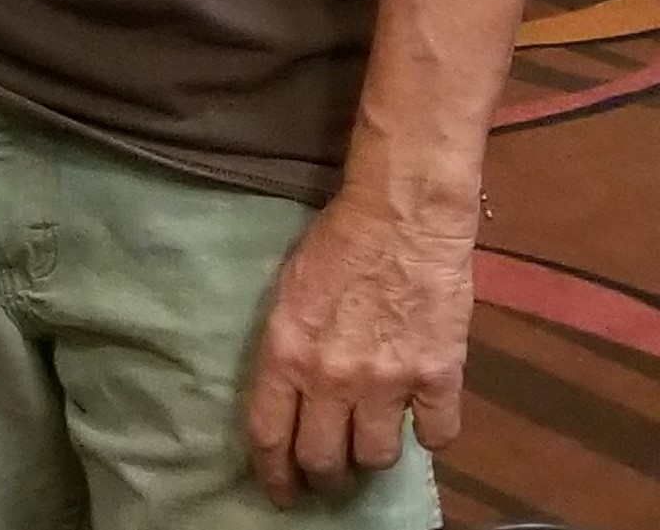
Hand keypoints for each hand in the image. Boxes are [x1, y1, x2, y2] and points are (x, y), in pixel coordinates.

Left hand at [241, 191, 475, 504]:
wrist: (402, 217)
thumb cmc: (337, 243)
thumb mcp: (289, 294)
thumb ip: (290, 349)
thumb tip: (291, 391)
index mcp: (286, 353)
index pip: (270, 435)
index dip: (275, 474)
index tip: (282, 493)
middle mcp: (332, 378)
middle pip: (325, 460)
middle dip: (324, 476)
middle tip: (329, 476)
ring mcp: (389, 382)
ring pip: (378, 457)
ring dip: (373, 455)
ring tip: (371, 442)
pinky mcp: (439, 377)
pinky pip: (437, 435)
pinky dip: (430, 431)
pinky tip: (423, 416)